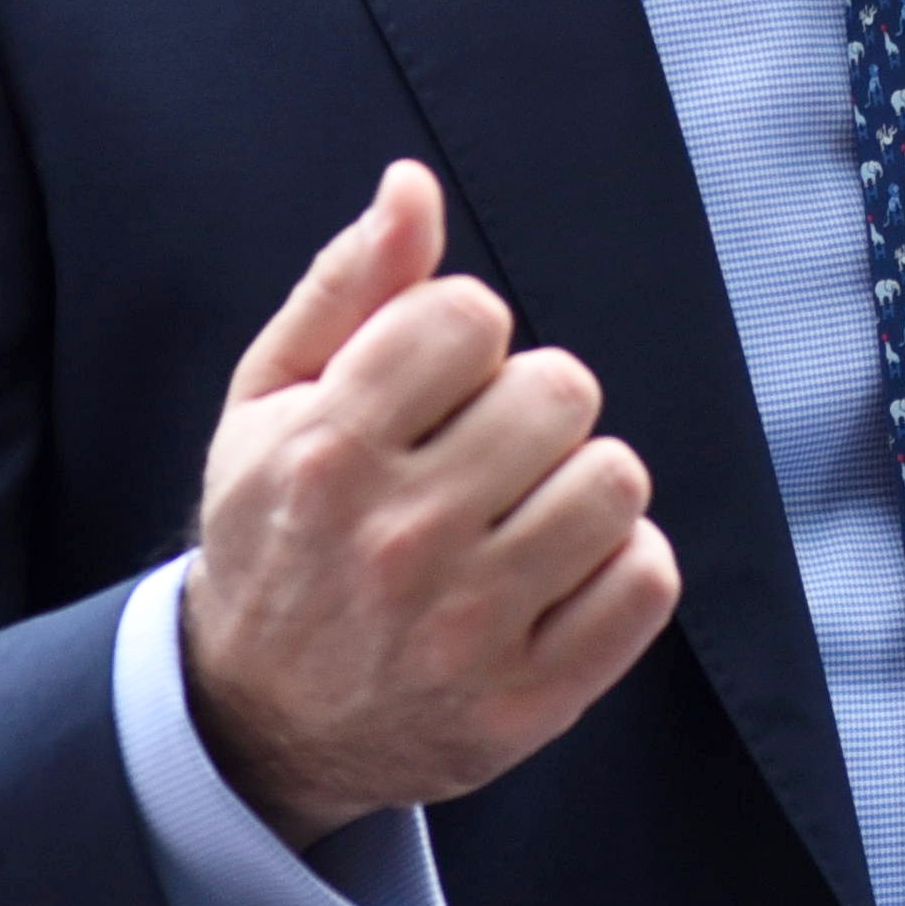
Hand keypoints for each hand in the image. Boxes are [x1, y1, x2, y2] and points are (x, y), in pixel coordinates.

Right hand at [182, 162, 680, 847]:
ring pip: (615, 482)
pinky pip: (646, 584)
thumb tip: (413, 185)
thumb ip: (347, 288)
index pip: (472, 315)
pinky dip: (620, 565)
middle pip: (561, 391)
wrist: (258, 720)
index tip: (433, 384)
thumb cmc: (277, 533)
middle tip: (482, 452)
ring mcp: (467, 631)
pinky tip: (558, 572)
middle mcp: (398, 542)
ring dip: (581, 482)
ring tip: (521, 510)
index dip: (464, 336)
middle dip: (531, 404)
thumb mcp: (271, 404)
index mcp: (327, 454)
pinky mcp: (527, 702)